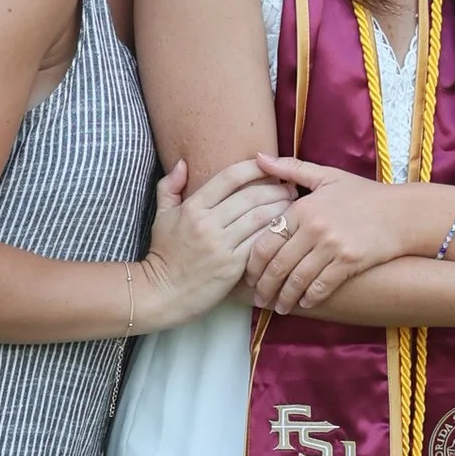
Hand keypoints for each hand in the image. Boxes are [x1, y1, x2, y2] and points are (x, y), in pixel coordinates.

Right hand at [132, 158, 291, 331]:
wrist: (161, 293)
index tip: (268, 165)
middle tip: (290, 187)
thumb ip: (169, 186)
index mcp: (193, 207)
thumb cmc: (164, 254)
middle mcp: (208, 223)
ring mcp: (221, 245)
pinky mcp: (232, 266)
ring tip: (293, 205)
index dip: (253, 168)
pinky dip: (275, 233)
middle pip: (251, 196)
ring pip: (260, 218)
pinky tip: (285, 229)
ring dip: (281, 208)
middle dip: (275, 188)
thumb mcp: (162, 216)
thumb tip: (183, 162)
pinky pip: (260, 243)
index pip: (229, 177)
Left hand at [247, 154, 431, 315]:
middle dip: (265, 286)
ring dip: (285, 297)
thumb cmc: (363, 194)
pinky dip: (310, 298)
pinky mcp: (350, 261)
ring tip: (279, 306)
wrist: (402, 212)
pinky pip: (322, 286)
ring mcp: (332, 245)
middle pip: (277, 265)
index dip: (252, 264)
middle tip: (259, 298)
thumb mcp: (326, 175)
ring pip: (297, 279)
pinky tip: (304, 303)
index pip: (265, 241)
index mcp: (303, 207)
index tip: (249, 276)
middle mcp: (314, 227)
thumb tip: (257, 157)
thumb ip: (290, 168)